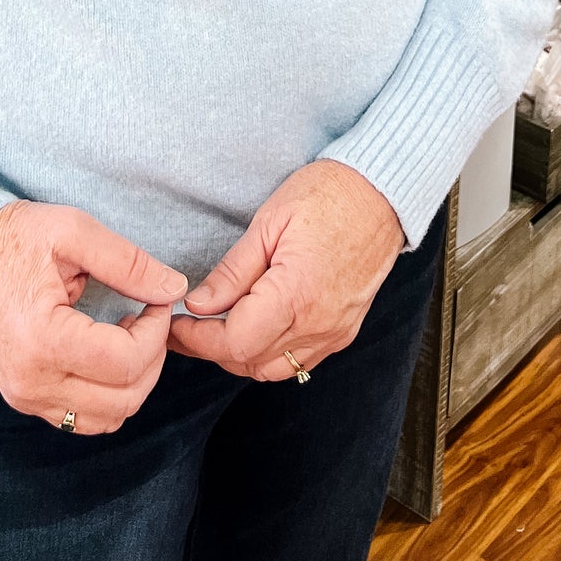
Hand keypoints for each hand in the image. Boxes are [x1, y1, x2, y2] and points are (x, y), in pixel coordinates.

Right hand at [0, 199, 186, 432]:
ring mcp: (26, 396)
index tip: (158, 300)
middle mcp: (32, 381)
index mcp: (43, 340)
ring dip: (133, 383)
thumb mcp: (72, 232)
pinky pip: (82, 418)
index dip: (157, 333)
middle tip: (150, 317)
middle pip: (124, 400)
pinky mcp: (24, 398)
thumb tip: (174, 288)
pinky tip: (107, 353)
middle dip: (153, 359)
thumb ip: (127, 263)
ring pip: (107, 419)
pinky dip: (108, 395)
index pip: (126, 362)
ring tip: (130, 336)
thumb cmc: (12, 237)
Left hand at [166, 161, 403, 379]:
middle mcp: (319, 323)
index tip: (177, 325)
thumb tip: (200, 304)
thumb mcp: (269, 222)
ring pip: (275, 369)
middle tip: (187, 326)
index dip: (199, 339)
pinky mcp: (344, 330)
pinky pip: (300, 360)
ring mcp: (335, 331)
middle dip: (213, 349)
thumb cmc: (328, 195)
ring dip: (242, 355)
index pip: (235, 342)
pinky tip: (256, 326)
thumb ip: (234, 271)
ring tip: (217, 327)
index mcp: (296, 294)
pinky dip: (271, 353)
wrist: (382, 192)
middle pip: (251, 362)